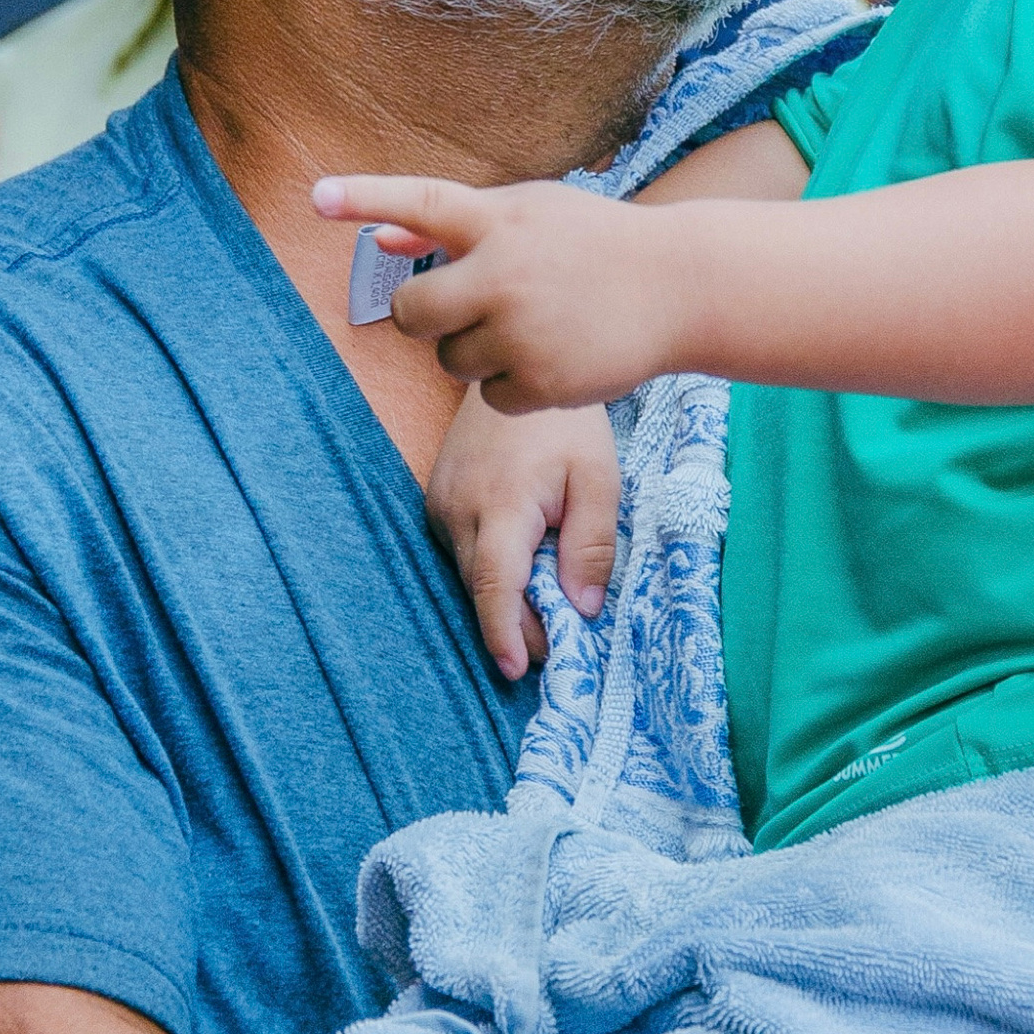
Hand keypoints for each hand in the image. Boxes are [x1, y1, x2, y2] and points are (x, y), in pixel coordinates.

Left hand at [312, 173, 683, 411]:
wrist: (683, 287)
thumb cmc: (595, 244)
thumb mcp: (532, 215)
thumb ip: (452, 228)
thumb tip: (378, 240)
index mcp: (502, 219)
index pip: (422, 203)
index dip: (365, 198)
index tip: (315, 196)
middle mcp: (506, 273)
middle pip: (415, 313)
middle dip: (427, 319)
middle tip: (465, 311)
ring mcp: (523, 331)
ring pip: (451, 361)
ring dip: (476, 352)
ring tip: (533, 329)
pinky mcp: (542, 382)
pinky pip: (490, 397)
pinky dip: (514, 387)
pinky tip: (555, 359)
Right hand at [426, 387, 621, 676]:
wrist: (515, 363)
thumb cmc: (565, 423)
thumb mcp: (598, 478)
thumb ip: (590, 544)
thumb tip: (582, 608)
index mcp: (500, 503)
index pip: (494, 585)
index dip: (504, 632)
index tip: (516, 670)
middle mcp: (456, 508)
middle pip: (480, 587)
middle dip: (516, 625)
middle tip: (557, 648)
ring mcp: (439, 504)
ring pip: (468, 572)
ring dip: (504, 596)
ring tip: (547, 607)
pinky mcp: (435, 499)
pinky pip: (462, 550)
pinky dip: (490, 569)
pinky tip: (523, 567)